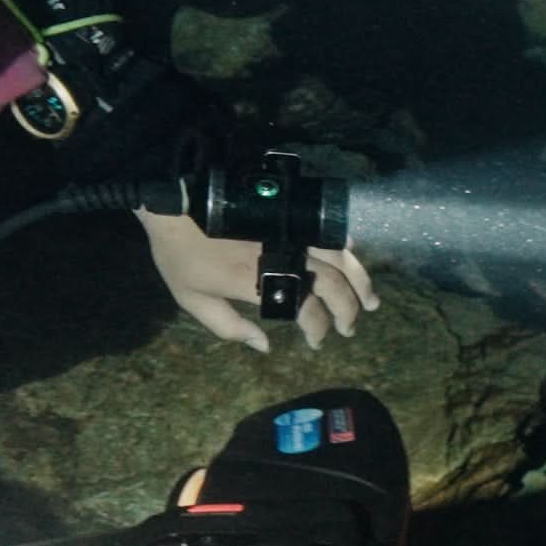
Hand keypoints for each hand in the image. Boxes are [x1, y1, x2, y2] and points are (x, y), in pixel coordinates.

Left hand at [137, 210, 378, 351]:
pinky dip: (346, 247)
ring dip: (360, 282)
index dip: (319, 330)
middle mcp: (283, 257)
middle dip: (347, 312)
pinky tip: (355, 258)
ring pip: (340, 258)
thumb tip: (264, 346)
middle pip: (333, 287)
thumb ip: (229, 327)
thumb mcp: (192, 298)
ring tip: (371, 301)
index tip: (318, 343)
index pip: (307, 312)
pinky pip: (328, 231)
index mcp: (259, 283)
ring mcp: (290, 233)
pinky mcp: (289, 215)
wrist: (175, 199)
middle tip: (350, 329)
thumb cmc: (180, 252)